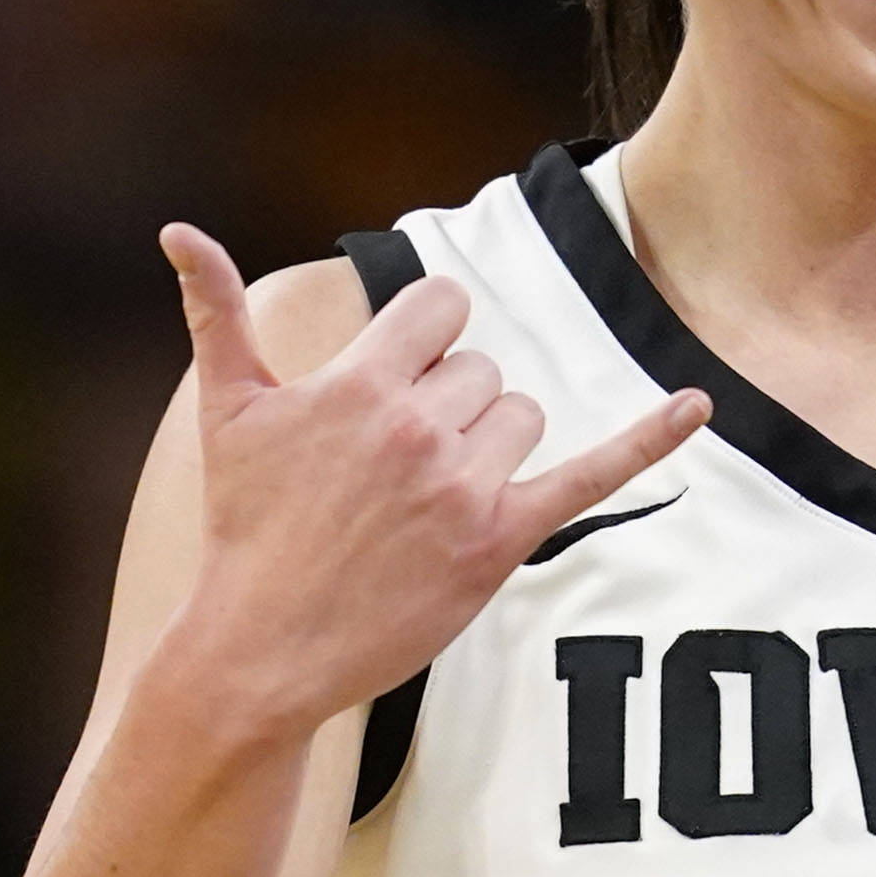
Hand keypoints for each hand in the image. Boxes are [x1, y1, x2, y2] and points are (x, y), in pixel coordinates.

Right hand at [157, 225, 703, 732]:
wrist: (262, 646)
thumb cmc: (245, 528)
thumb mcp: (229, 414)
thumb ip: (214, 312)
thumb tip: (176, 230)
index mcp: (360, 384)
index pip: (440, 307)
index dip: (424, 340)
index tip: (396, 382)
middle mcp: (417, 428)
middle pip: (480, 368)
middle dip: (447, 405)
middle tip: (390, 470)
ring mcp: (463, 486)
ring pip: (520, 414)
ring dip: (488, 443)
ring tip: (427, 497)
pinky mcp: (500, 542)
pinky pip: (592, 473)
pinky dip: (649, 438)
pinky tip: (699, 403)